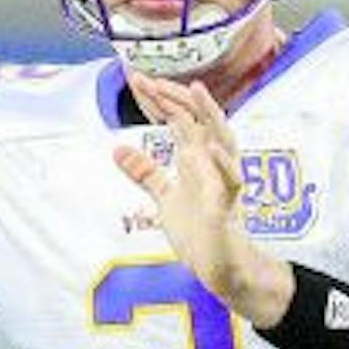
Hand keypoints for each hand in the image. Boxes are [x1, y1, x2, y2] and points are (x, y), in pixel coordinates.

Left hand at [115, 70, 288, 324]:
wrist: (221, 270)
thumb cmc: (200, 232)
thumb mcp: (165, 197)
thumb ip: (146, 172)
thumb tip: (118, 149)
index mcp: (197, 160)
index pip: (178, 119)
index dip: (158, 99)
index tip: (136, 78)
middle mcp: (212, 165)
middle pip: (198, 121)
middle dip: (176, 98)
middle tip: (151, 80)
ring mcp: (222, 184)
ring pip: (223, 140)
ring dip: (211, 116)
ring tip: (196, 92)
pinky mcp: (227, 208)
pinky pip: (231, 182)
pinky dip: (224, 164)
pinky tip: (212, 148)